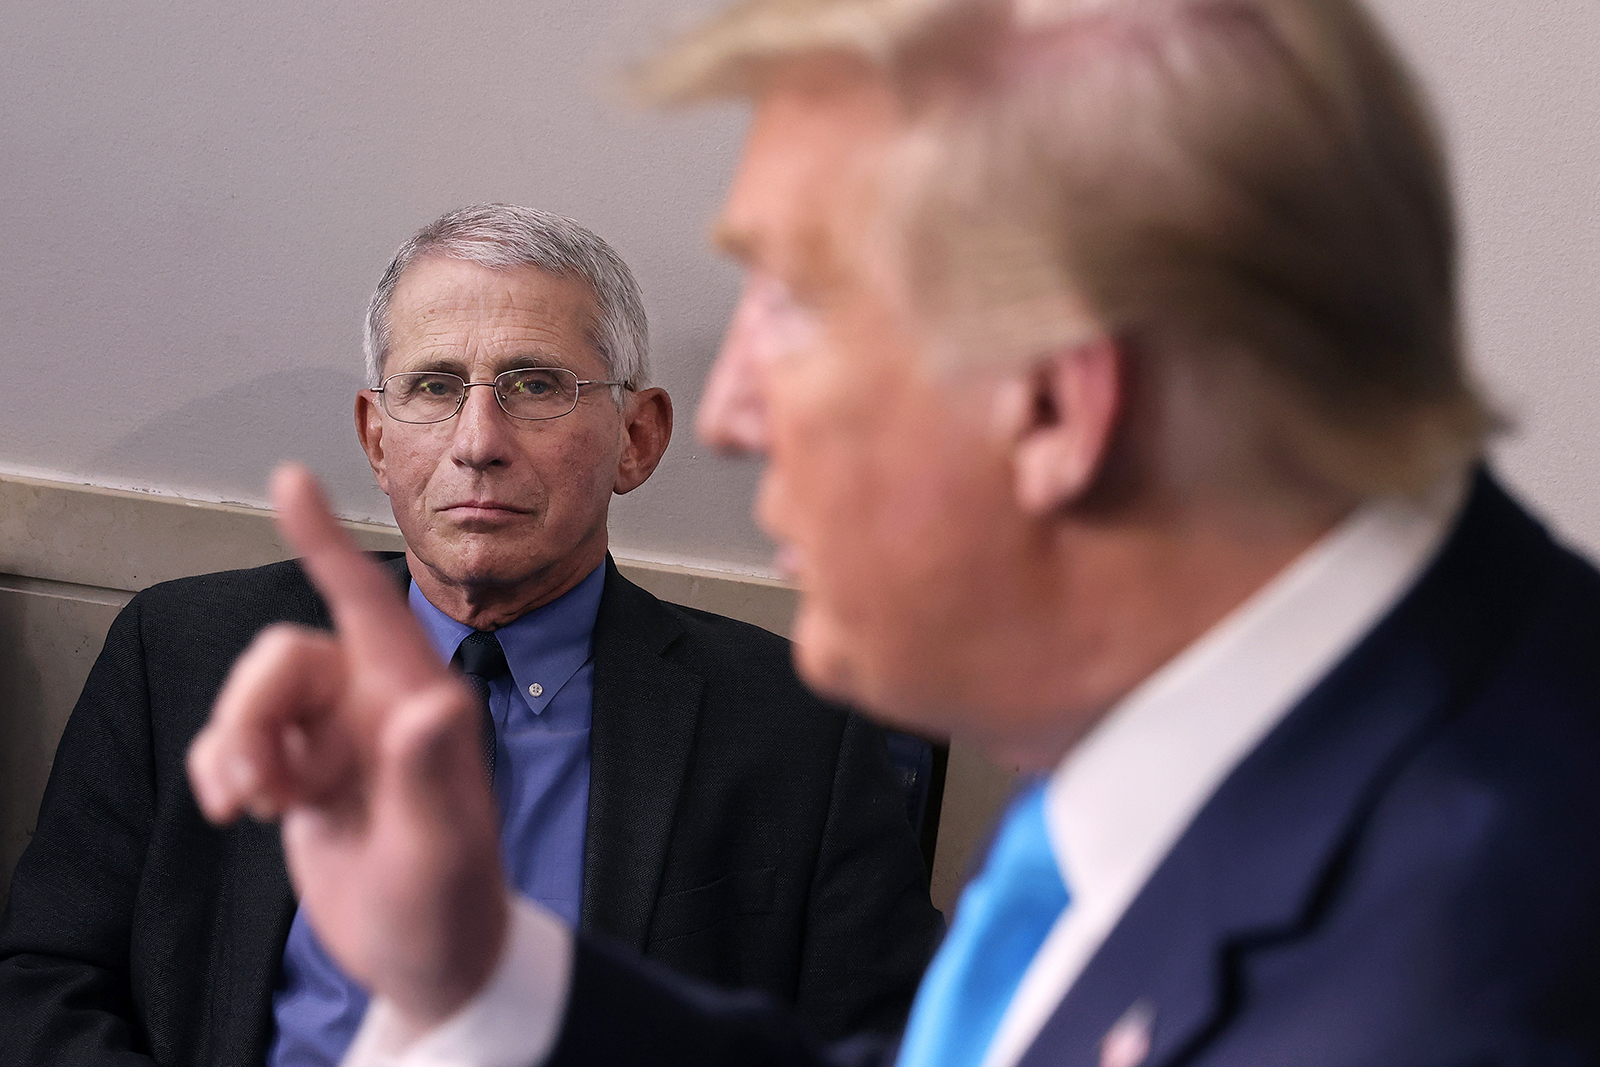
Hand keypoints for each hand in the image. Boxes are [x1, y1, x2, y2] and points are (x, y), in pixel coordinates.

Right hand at [187, 464, 508, 1032]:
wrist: (431, 959)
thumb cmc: (451, 907)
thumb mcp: (440, 848)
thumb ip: (431, 775)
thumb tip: (430, 705)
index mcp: (417, 699)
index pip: (366, 604)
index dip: (325, 542)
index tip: (291, 479)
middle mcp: (375, 704)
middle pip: (282, 657)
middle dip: (252, 713)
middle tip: (264, 791)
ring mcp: (336, 736)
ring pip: (252, 696)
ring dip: (236, 748)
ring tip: (261, 809)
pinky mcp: (302, 770)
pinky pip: (235, 738)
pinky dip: (221, 768)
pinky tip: (240, 811)